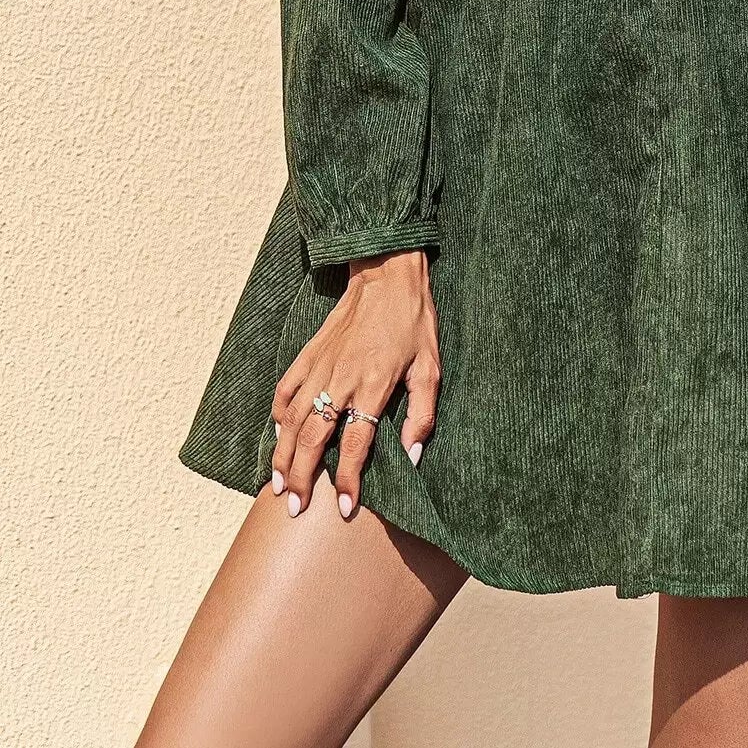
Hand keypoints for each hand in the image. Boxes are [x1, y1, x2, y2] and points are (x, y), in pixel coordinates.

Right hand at [269, 247, 439, 519]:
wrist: (387, 276)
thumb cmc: (413, 322)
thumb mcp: (430, 368)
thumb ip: (422, 414)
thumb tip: (414, 456)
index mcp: (374, 386)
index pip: (355, 446)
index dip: (348, 481)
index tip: (345, 509)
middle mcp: (341, 381)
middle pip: (313, 440)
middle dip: (303, 478)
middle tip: (296, 508)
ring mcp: (320, 367)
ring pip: (293, 421)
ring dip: (283, 456)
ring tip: (279, 485)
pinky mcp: (308, 354)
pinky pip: (285, 390)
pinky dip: (278, 416)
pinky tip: (278, 436)